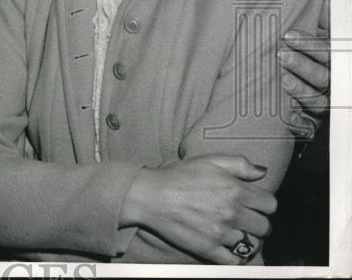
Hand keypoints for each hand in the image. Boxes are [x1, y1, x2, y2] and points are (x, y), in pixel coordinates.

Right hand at [121, 154, 275, 263]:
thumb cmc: (178, 176)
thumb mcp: (209, 160)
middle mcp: (233, 213)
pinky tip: (230, 248)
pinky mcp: (210, 249)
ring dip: (248, 239)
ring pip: (252, 244)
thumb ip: (239, 164)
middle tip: (245, 219)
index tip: (253, 203)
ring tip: (237, 233)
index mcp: (236, 190)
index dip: (263, 203)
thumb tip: (262, 172)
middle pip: (265, 227)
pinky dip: (236, 256)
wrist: (151, 196)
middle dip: (258, 222)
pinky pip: (235, 260)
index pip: (270, 204)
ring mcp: (222, 233)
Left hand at [278, 0, 329, 136]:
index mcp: (334, 61)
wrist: (306, 87)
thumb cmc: (312, 54)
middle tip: (282, 55)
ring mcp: (324, 102)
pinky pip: (309, 123)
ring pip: (317, 100)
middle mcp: (332, 83)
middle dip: (302, 66)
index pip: (326, 52)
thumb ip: (326, 22)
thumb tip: (326, 3)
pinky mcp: (313, 120)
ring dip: (300, 90)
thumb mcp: (322, 36)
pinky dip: (300, 119)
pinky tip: (288, 113)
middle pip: (322, 77)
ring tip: (283, 79)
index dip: (309, 44)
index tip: (289, 36)